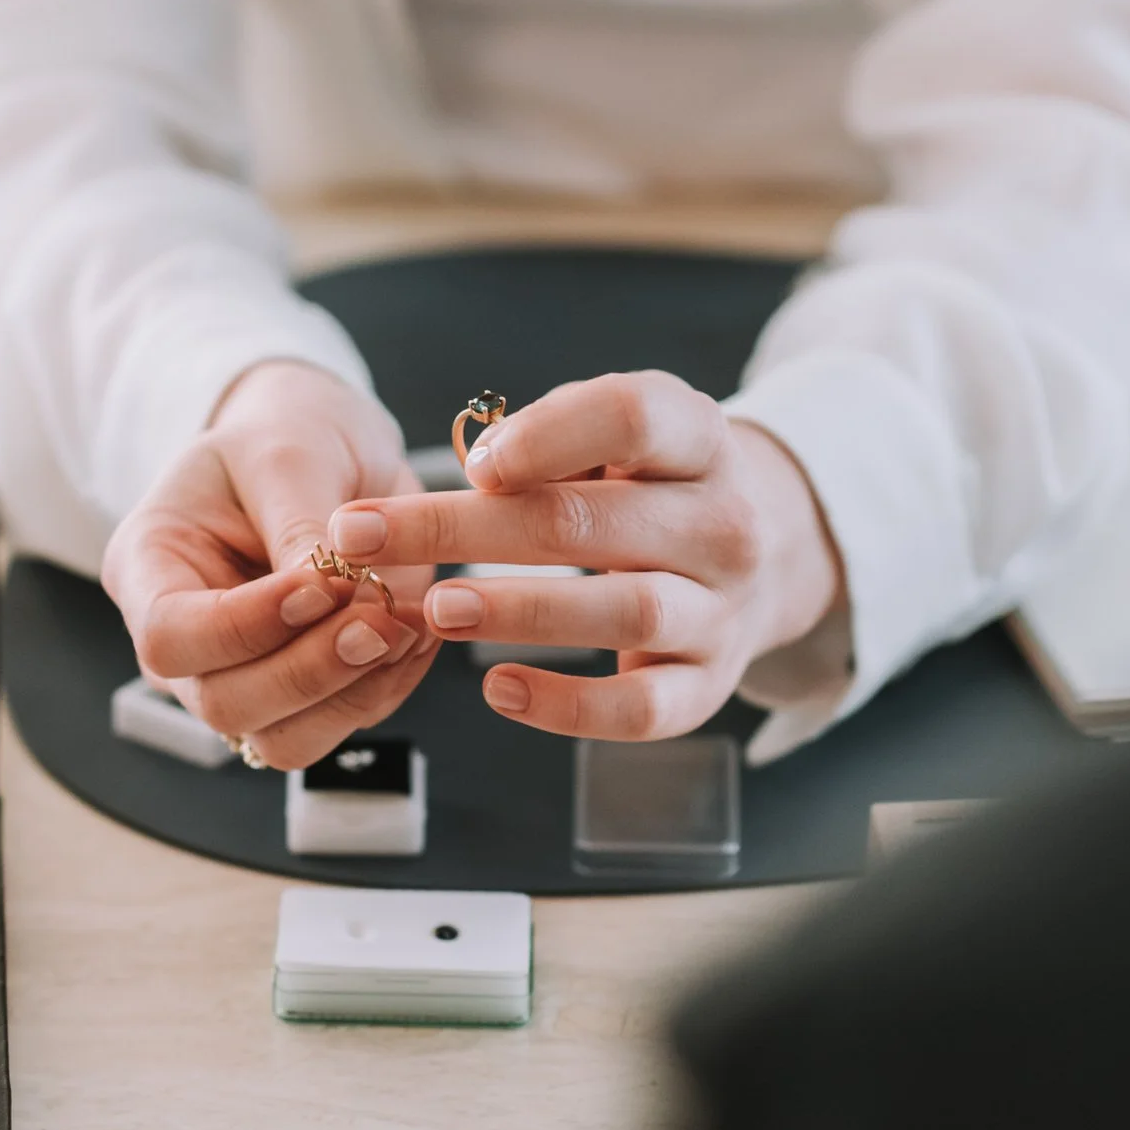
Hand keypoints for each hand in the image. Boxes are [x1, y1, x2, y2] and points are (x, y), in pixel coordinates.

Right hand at [101, 361, 440, 769]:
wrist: (321, 453)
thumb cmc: (281, 440)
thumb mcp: (284, 454)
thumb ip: (299, 525)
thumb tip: (331, 593)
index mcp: (147, 570)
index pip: (171, 636)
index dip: (248, 626)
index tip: (324, 583)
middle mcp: (186, 644)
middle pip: (225, 704)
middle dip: (309, 670)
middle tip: (378, 617)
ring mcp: (241, 677)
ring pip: (285, 740)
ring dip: (354, 692)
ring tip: (405, 623)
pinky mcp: (304, 694)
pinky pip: (344, 722)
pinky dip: (389, 686)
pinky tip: (416, 629)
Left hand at [323, 371, 841, 740]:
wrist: (766, 552)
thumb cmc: (654, 484)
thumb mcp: (624, 434)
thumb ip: (556, 437)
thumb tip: (478, 475)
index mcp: (699, 441)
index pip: (632, 419)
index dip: (546, 436)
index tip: (472, 463)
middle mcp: (723, 525)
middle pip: (588, 523)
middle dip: (463, 530)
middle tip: (363, 537)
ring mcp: (723, 610)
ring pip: (621, 613)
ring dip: (518, 612)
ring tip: (436, 609)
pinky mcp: (708, 684)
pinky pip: (643, 710)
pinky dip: (569, 707)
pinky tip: (499, 689)